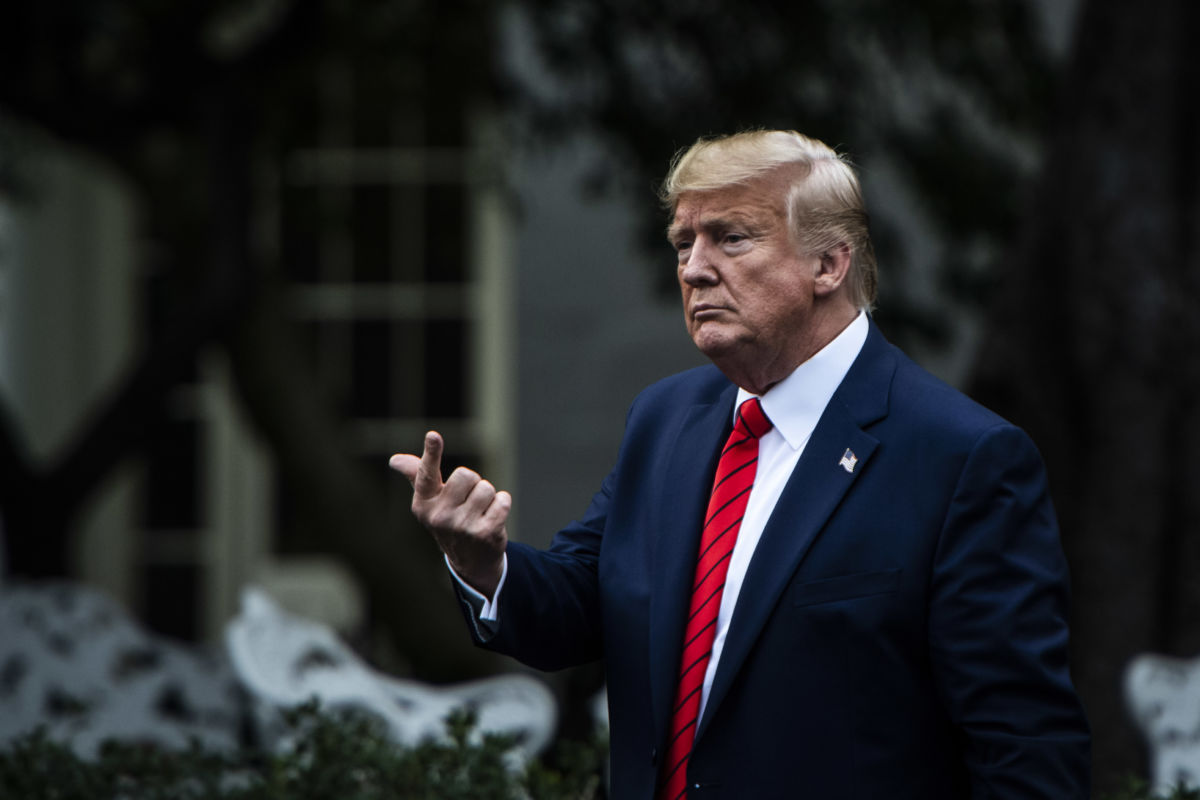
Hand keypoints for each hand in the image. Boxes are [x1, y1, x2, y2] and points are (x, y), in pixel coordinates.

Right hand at [389, 431, 508, 596]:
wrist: (470, 560)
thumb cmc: (449, 520)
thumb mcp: (431, 501)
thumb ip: (417, 476)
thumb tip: (394, 460)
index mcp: (423, 504)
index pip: (426, 474)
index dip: (431, 453)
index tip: (433, 435)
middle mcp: (439, 516)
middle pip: (466, 475)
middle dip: (473, 484)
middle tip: (468, 502)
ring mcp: (462, 527)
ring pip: (486, 488)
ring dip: (488, 497)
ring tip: (480, 513)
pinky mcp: (485, 534)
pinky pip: (502, 501)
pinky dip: (502, 504)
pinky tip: (492, 518)